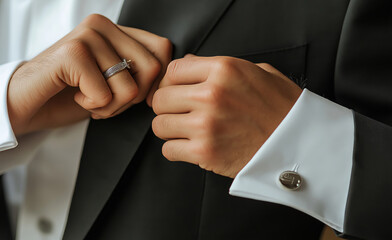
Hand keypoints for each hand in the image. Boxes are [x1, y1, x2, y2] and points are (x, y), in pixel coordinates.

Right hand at [7, 14, 170, 135]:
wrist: (24, 103)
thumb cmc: (68, 94)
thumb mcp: (110, 80)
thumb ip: (137, 72)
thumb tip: (170, 79)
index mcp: (115, 29)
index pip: (163, 50)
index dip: (153, 81)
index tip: (129, 95)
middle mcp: (102, 25)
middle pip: (152, 69)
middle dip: (130, 100)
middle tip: (104, 101)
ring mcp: (86, 35)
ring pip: (130, 87)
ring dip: (110, 106)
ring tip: (87, 98)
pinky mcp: (72, 52)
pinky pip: (105, 94)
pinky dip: (91, 106)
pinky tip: (74, 95)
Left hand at [151, 55, 301, 177]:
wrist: (299, 145)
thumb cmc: (281, 108)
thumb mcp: (258, 72)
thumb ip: (220, 67)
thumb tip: (188, 64)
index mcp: (223, 69)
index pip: (173, 70)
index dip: (171, 82)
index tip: (176, 92)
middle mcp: (211, 94)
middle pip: (160, 98)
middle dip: (168, 107)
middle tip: (180, 114)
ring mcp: (205, 124)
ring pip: (159, 125)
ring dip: (169, 129)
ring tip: (186, 131)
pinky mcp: (204, 152)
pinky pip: (168, 150)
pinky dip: (176, 150)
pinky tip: (190, 147)